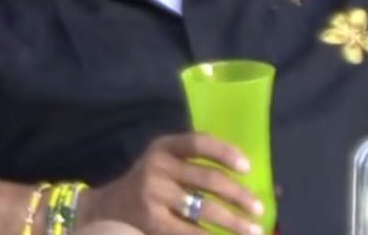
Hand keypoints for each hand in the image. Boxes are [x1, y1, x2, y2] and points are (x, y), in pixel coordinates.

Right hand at [77, 133, 264, 234]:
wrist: (108, 207)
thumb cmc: (150, 180)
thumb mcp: (165, 159)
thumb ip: (195, 161)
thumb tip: (244, 172)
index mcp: (165, 146)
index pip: (199, 143)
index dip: (225, 153)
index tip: (248, 168)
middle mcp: (158, 167)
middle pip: (207, 179)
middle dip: (238, 195)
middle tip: (259, 208)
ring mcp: (154, 195)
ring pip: (203, 209)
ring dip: (232, 222)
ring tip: (253, 230)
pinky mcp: (152, 222)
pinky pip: (189, 232)